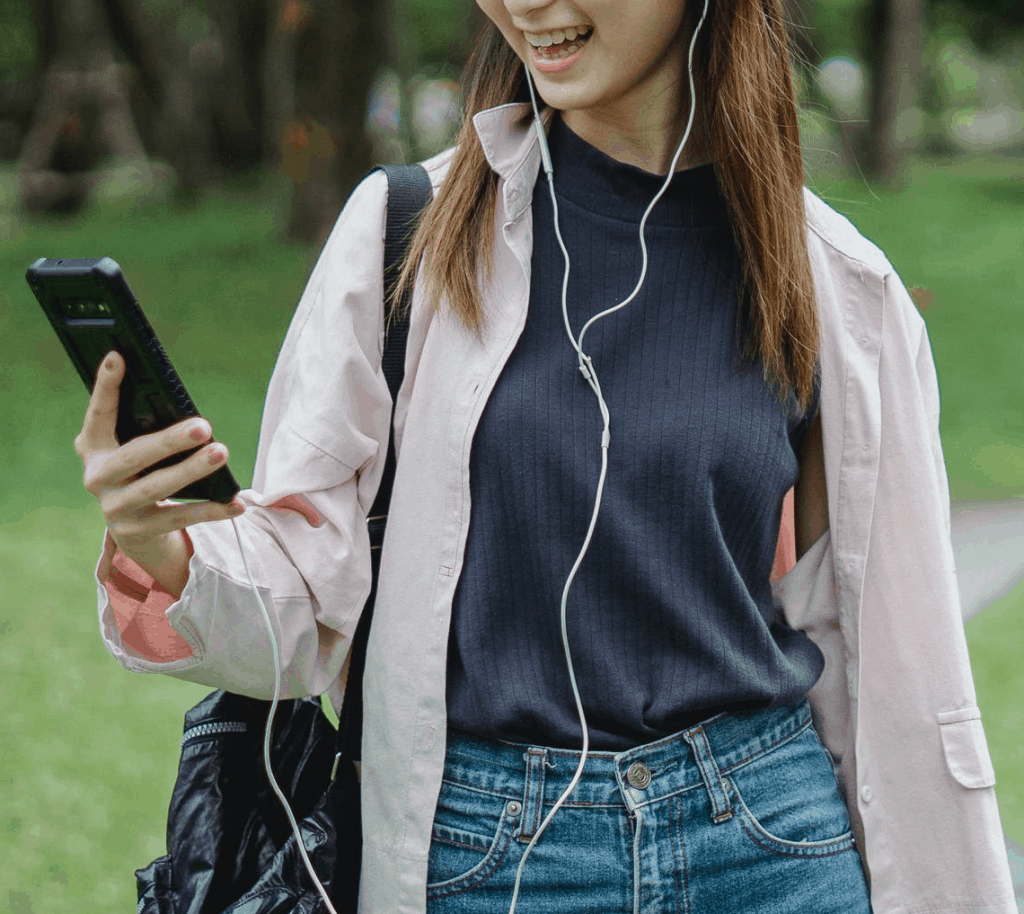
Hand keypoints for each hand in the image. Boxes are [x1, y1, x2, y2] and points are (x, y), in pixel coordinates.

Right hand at [75, 351, 243, 589]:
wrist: (133, 528)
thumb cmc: (140, 471)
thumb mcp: (132, 446)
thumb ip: (142, 424)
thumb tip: (174, 399)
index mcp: (92, 448)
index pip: (98, 414)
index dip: (105, 387)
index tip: (118, 357)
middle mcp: (98, 478)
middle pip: (135, 455)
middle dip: (170, 440)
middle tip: (203, 426)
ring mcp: (116, 508)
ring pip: (158, 487)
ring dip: (192, 469)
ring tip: (221, 452)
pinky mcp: (139, 531)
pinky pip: (181, 518)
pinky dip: (212, 510)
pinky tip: (237, 502)